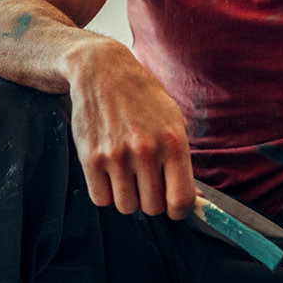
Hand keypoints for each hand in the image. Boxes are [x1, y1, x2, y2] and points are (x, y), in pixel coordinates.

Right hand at [66, 42, 195, 219]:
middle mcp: (145, 150)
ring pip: (126, 207)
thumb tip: (192, 198)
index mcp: (173, 142)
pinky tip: (110, 174)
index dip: (178, 211)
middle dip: (151, 201)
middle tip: (146, 183)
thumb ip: (182, 159)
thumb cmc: (143, 98)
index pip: (180, 200)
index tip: (173, 206)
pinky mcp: (90, 157)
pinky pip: (101, 199)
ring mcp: (116, 155)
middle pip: (152, 208)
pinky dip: (106, 193)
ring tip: (127, 176)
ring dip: (128, 197)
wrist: (102, 72)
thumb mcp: (173, 120)